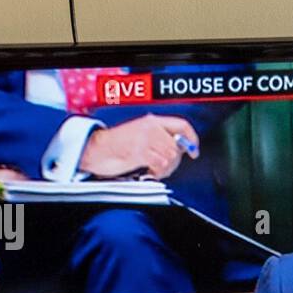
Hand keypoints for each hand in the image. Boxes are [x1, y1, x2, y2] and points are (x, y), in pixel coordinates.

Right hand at [78, 114, 199, 178]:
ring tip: (155, 169)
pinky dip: (157, 172)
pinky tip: (149, 171)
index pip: (181, 125)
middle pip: (176, 147)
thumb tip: (182, 149)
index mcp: (152, 121)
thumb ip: (161, 138)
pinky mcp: (140, 151)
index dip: (192, 139)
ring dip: (165, 168)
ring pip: (170, 157)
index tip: (194, 152)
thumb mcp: (142, 135)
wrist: (98, 149)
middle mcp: (150, 127)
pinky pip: (160, 164)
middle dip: (174, 161)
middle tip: (163, 167)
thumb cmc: (118, 145)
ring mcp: (145, 138)